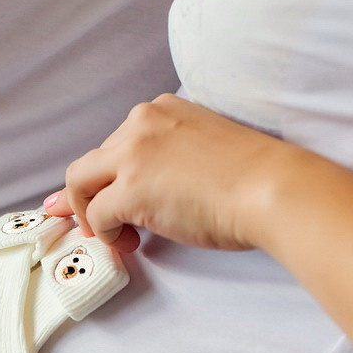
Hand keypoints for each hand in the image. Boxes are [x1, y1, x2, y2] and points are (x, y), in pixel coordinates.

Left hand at [44, 93, 301, 253]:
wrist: (273, 189)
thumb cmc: (252, 177)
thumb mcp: (201, 147)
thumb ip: (167, 159)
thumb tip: (140, 188)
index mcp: (162, 110)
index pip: (117, 141)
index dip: (110, 175)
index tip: (107, 194)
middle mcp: (142, 123)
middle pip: (92, 161)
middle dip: (86, 194)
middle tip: (96, 222)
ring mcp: (133, 154)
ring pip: (79, 182)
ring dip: (88, 212)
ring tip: (115, 235)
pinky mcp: (131, 189)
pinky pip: (95, 214)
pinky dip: (103, 233)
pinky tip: (126, 242)